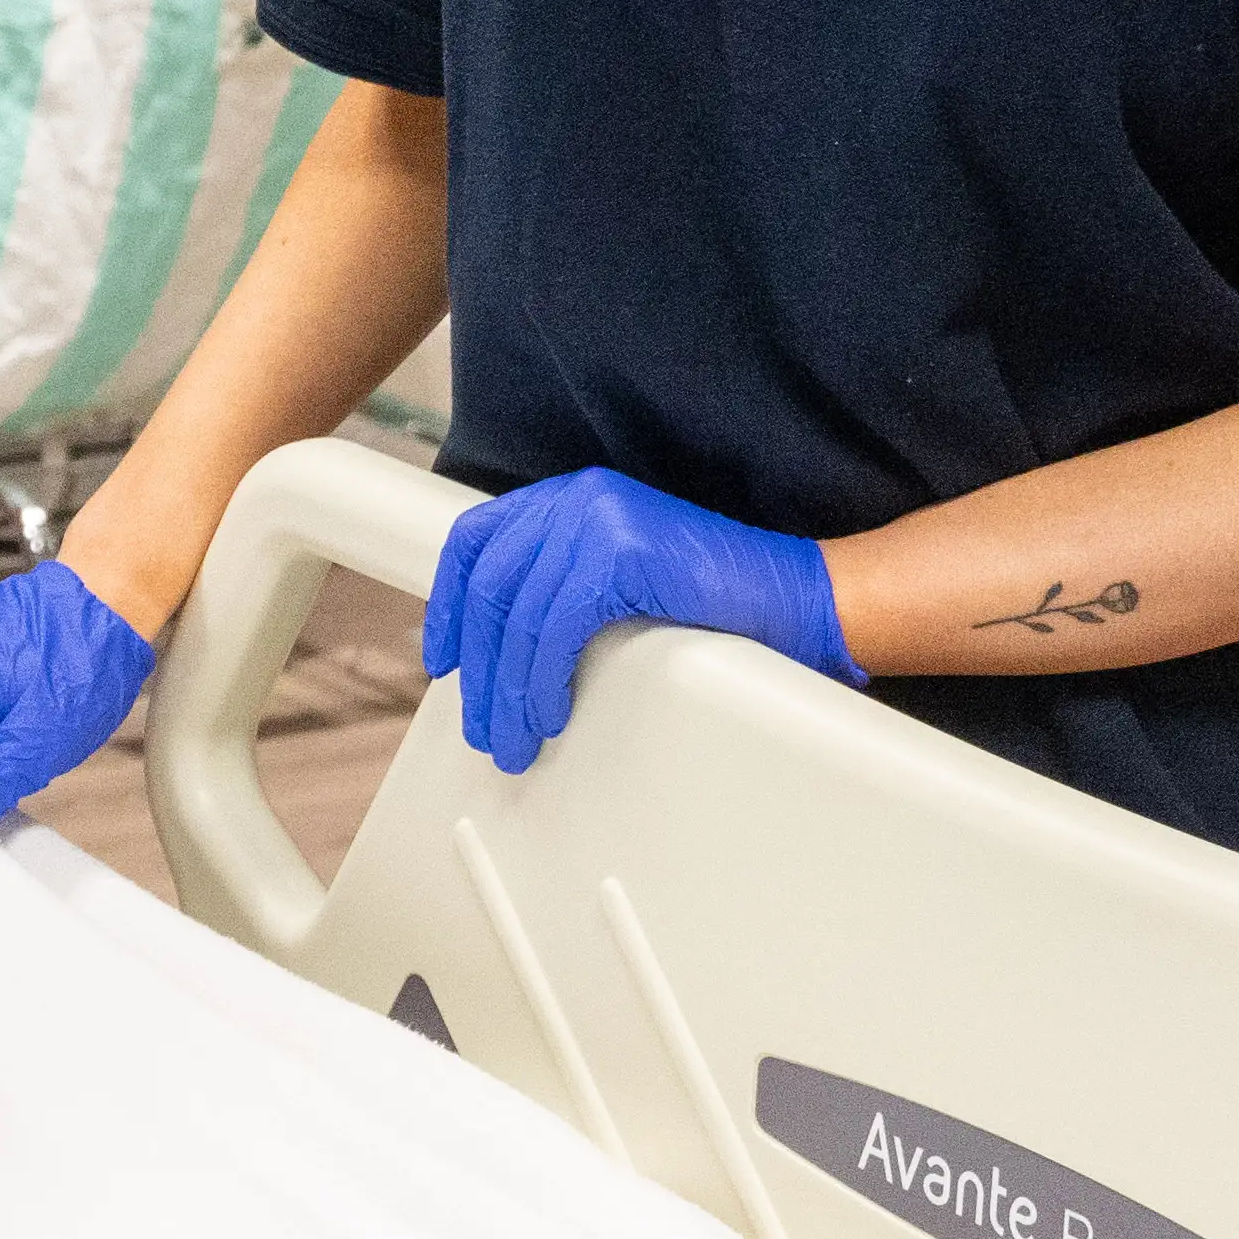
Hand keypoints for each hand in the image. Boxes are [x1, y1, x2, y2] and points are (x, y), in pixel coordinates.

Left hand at [416, 469, 857, 773]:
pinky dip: (540, 679)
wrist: (795, 601)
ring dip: (508, 690)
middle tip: (485, 727)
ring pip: (518, 615)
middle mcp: (578, 498)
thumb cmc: (717, 607)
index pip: (479, 542)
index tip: (443, 660)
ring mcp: (599, 519)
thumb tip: (498, 650)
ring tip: (514, 740)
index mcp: (572, 499)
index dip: (451, 605)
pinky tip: (549, 713)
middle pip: (491, 585)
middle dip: (479, 667)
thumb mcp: (622, 585)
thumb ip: (565, 591)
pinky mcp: (620, 553)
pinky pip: (554, 628)